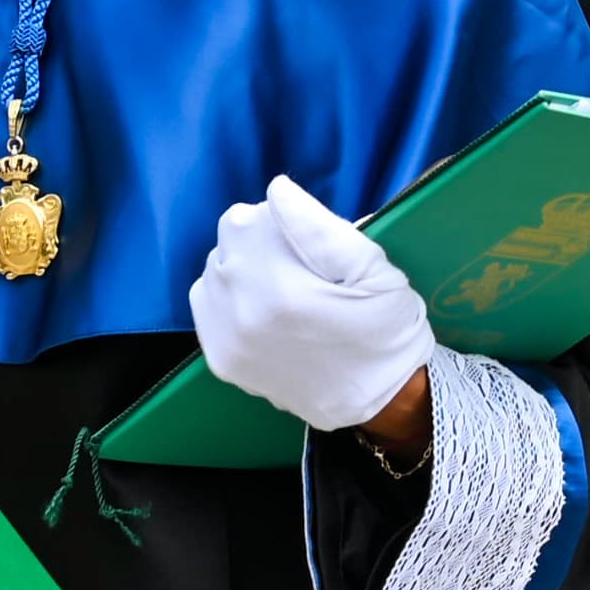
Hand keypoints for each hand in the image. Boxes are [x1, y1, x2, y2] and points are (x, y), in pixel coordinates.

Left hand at [188, 176, 438, 435]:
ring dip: (243, 266)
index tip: (309, 239)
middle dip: (262, 240)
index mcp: (281, 290)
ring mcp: (226, 341)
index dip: (279, 218)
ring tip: (282, 287)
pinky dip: (227, 296)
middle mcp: (242, 316)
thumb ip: (320, 227)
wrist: (379, 399)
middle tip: (301, 265)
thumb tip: (277, 190)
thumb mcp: (373, 268)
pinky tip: (261, 307)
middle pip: (228, 241)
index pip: (245, 218)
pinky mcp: (220, 360)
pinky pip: (205, 304)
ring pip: (214, 269)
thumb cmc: (384, 328)